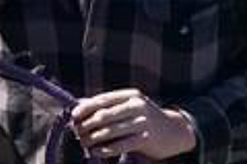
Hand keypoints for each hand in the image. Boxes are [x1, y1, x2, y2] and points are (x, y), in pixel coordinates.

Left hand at [71, 89, 196, 160]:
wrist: (173, 131)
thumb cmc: (145, 119)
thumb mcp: (131, 107)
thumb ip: (110, 107)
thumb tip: (81, 109)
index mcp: (131, 95)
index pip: (103, 100)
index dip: (85, 108)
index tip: (73, 116)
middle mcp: (137, 106)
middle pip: (104, 115)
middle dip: (86, 125)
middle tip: (77, 132)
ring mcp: (142, 122)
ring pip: (109, 131)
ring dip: (92, 138)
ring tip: (84, 142)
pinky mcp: (145, 138)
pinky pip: (119, 145)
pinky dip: (105, 149)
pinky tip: (96, 151)